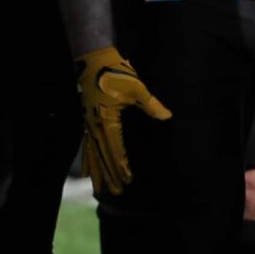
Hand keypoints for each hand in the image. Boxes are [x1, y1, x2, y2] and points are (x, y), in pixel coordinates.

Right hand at [76, 46, 170, 195]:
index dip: (122, 166)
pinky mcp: (87, 121)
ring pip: (93, 154)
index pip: (116, 149)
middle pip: (103, 156)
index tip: (128, 180)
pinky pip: (87, 146)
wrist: (93, 60)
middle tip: (118, 192)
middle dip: (111, 175)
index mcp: (107, 120)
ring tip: (100, 190)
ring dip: (98, 173)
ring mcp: (88, 124)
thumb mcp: (137, 88)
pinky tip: (87, 173)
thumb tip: (167, 117)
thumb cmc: (116, 73)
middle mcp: (94, 126)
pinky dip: (88, 160)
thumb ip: (151, 105)